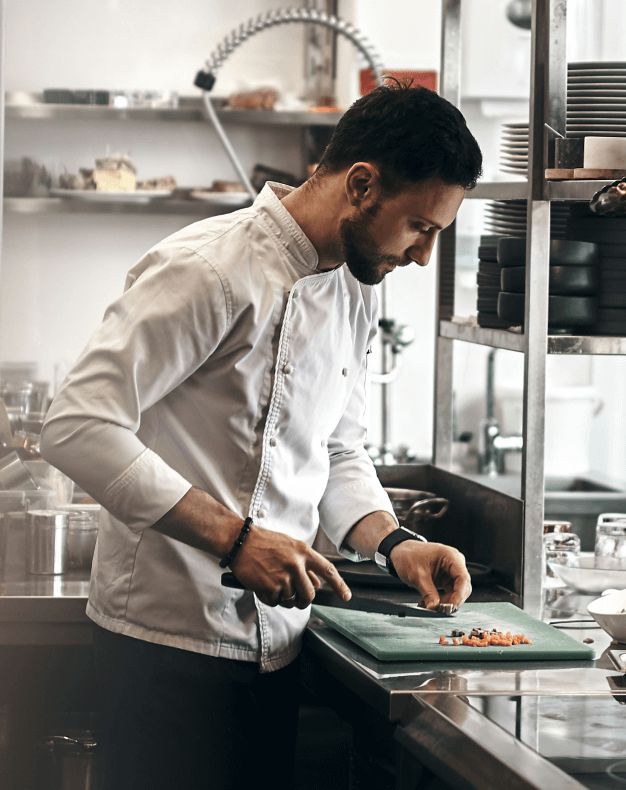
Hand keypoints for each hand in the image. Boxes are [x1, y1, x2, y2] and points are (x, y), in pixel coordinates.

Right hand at [230, 525, 351, 609]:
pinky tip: (262, 585)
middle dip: (302, 601)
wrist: (240, 541)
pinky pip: (274, 602)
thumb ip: (305, 565)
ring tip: (273, 584)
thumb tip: (317, 583)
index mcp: (304, 552)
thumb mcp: (289, 548)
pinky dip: (269, 598)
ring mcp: (283, 576)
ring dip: (283, 598)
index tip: (346, 596)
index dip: (339, 585)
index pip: (328, 570)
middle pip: (309, 595)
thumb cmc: (264, 542)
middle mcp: (296, 564)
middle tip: (294, 597)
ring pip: (291, 601)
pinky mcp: (270, 586)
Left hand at [389, 541, 471, 610]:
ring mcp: (450, 571)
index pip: (463, 578)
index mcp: (451, 557)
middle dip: (450, 601)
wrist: (400, 551)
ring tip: (428, 606)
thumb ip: (428, 593)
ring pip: (455, 593)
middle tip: (438, 609)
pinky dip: (439, 600)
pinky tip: (428, 603)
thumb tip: (435, 608)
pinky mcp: (445, 578)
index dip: (459, 595)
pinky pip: (447, 593)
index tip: (450, 607)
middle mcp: (454, 563)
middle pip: (461, 587)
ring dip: (444, 602)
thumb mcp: (417, 575)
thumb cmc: (408, 555)